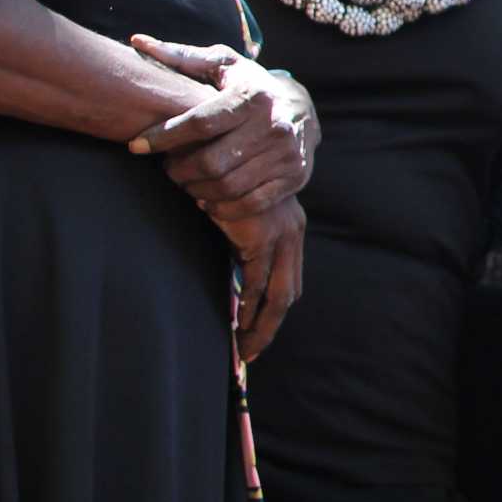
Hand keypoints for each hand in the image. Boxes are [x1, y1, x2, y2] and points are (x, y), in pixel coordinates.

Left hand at [127, 36, 317, 214]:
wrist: (303, 107)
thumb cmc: (250, 84)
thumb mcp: (222, 64)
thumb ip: (180, 56)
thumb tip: (138, 42)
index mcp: (252, 95)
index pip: (200, 122)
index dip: (164, 137)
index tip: (137, 145)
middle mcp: (273, 125)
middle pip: (212, 161)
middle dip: (179, 170)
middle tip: (168, 168)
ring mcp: (286, 154)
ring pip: (228, 186)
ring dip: (197, 190)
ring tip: (186, 182)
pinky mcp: (294, 176)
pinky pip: (251, 203)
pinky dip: (223, 207)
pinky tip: (207, 199)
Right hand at [220, 196, 305, 363]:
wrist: (209, 151)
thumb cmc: (217, 182)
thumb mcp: (235, 219)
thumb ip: (240, 246)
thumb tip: (233, 283)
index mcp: (290, 228)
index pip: (289, 279)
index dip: (274, 309)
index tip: (257, 332)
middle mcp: (292, 232)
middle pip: (289, 292)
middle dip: (270, 325)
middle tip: (251, 350)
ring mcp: (280, 233)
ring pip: (278, 294)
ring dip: (260, 324)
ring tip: (242, 347)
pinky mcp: (260, 234)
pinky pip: (255, 281)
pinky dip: (247, 305)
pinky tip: (237, 323)